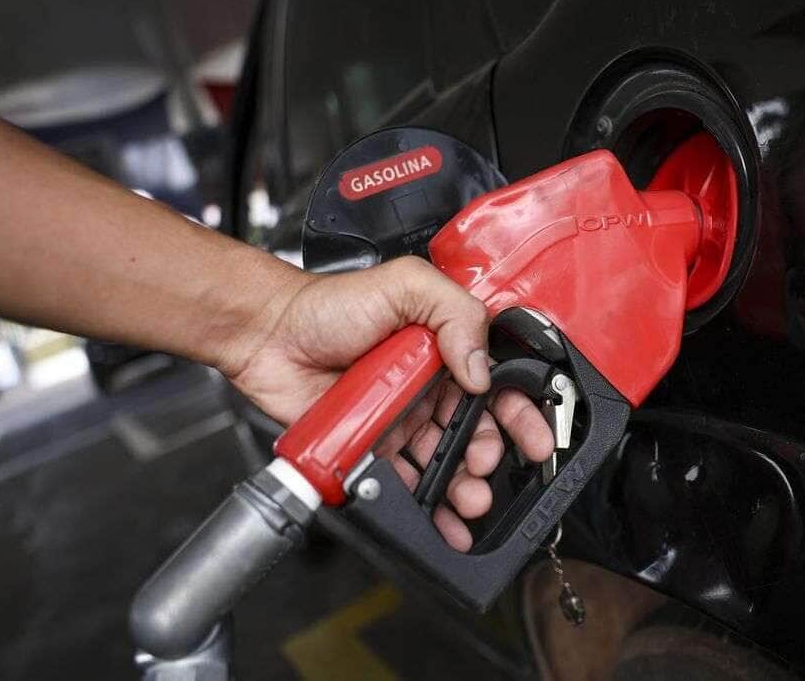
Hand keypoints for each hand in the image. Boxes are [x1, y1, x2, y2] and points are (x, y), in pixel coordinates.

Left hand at [221, 256, 554, 550]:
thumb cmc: (329, 304)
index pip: (496, 386)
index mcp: (444, 349)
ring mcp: (400, 420)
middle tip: (485, 467)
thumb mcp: (406, 286)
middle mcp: (427, 387)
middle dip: (490, 457)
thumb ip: (455, 314)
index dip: (519, 414)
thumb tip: (480, 369)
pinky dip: (425, 506)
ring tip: (468, 500)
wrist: (270, 335)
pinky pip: (403, 482)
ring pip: (444, 463)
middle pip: (474, 432)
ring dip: (463, 487)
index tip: (534, 439)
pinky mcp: (372, 447)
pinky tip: (439, 518)